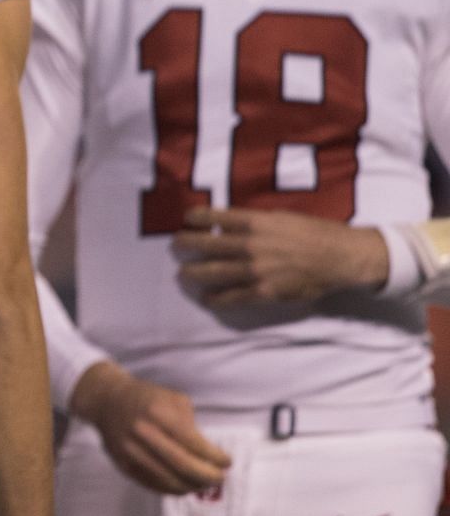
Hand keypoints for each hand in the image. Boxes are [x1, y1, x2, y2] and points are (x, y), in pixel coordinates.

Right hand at [69, 362, 229, 495]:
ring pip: (170, 481)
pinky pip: (154, 485)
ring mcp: (131, 451)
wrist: (106, 400)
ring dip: (193, 486)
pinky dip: (174, 489)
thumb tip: (209, 453)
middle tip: (220, 478)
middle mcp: (143, 433)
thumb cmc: (146, 398)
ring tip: (203, 483)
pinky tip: (184, 484)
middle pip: (184, 467)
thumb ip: (191, 423)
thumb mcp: (172, 398)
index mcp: (158, 413)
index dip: (216, 457)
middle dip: (209, 477)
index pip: (195, 444)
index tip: (227, 462)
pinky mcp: (124, 465)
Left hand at [172, 208, 387, 306]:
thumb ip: (256, 220)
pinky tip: (207, 299)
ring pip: (214, 272)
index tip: (186, 219)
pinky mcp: (265, 291)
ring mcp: (256, 269)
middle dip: (186, 245)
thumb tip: (233, 223)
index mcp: (255, 222)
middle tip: (174, 246)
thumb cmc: (316, 232)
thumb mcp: (283, 216)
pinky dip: (218, 299)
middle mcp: (250, 244)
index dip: (196, 218)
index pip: (215, 217)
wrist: (341, 257)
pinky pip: (235, 296)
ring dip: (194, 273)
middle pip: (207, 244)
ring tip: (182, 275)